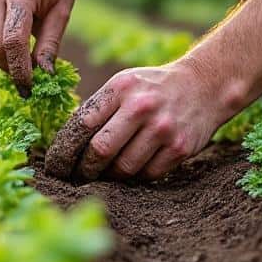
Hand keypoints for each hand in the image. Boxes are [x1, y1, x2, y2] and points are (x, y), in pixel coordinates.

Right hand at [0, 0, 75, 93]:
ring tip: (23, 58)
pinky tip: (9, 42)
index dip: (20, 69)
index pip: (13, 41)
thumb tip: (45, 76)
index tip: (31, 88)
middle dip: (12, 69)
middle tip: (31, 76)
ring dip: (3, 61)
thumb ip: (50, 44)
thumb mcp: (62, 11)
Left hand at [45, 60, 237, 181]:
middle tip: (77, 177)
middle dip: (84, 169)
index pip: (82, 125)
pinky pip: (147, 174)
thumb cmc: (153, 88)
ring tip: (105, 174)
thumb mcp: (124, 84)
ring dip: (110, 176)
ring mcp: (163, 129)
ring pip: (123, 168)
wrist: (205, 85)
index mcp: (121, 88)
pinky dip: (136, 177)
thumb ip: (98, 109)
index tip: (56, 165)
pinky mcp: (179, 148)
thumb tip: (65, 144)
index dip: (64, 150)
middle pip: (100, 150)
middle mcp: (142, 107)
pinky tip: (132, 169)